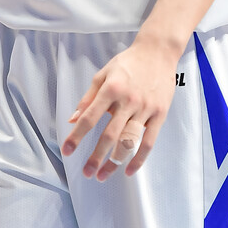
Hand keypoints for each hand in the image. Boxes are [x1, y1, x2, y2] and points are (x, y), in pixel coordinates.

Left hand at [61, 36, 179, 179]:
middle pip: (109, 135)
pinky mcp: (160, 114)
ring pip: (129, 141)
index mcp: (111, 89)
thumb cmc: (128, 62)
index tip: (68, 150)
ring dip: (115, 162)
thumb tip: (73, 119)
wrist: (158, 52)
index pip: (90, 117)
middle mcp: (128, 100)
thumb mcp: (103, 73)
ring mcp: (145, 108)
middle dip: (96, 157)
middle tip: (87, 173)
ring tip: (103, 175)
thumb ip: (88, 97)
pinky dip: (139, 158)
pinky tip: (129, 170)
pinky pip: (149, 141)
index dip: (77, 136)